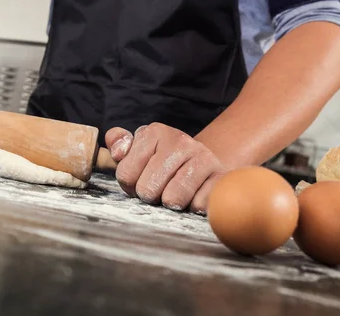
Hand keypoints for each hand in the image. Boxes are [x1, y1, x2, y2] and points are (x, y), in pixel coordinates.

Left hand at [105, 123, 226, 213]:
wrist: (202, 165)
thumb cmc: (161, 162)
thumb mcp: (137, 150)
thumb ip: (119, 144)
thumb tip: (117, 151)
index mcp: (154, 132)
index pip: (125, 174)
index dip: (129, 185)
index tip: (140, 178)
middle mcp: (180, 140)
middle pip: (147, 189)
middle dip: (150, 196)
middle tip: (159, 188)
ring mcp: (203, 156)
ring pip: (172, 199)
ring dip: (171, 203)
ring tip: (175, 193)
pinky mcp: (221, 176)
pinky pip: (197, 205)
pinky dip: (193, 207)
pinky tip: (194, 196)